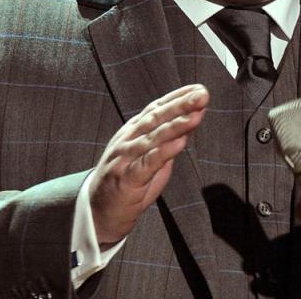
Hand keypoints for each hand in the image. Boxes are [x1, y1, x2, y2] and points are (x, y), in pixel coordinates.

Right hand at [89, 84, 208, 245]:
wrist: (99, 212)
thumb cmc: (128, 182)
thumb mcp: (151, 156)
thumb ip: (169, 139)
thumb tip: (192, 119)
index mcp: (133, 131)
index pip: (157, 108)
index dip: (177, 97)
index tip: (198, 88)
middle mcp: (128, 139)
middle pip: (156, 118)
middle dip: (181, 105)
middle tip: (202, 94)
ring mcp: (125, 158)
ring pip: (153, 137)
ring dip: (177, 125)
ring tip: (196, 114)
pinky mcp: (127, 179)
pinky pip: (147, 163)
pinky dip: (165, 151)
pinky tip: (180, 142)